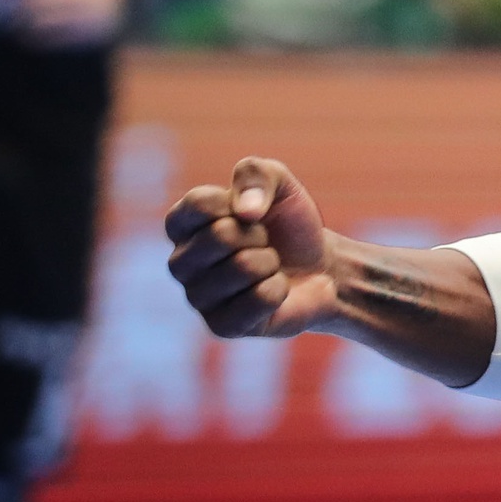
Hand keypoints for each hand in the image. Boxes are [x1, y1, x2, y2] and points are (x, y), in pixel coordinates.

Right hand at [165, 158, 336, 338]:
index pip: (197, 204)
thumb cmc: (289, 225)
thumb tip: (245, 212)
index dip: (237, 203)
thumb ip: (255, 175)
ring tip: (269, 267)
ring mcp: (197, 298)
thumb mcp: (279, 183)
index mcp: (182, 225)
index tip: (253, 211)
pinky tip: (274, 291)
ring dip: (270, 262)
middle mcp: (180, 263)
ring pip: (243, 267)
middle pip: (220, 236)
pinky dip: (278, 289)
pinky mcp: (221, 327)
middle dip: (259, 235)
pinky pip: (260, 299)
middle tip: (265, 243)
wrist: (321, 267)